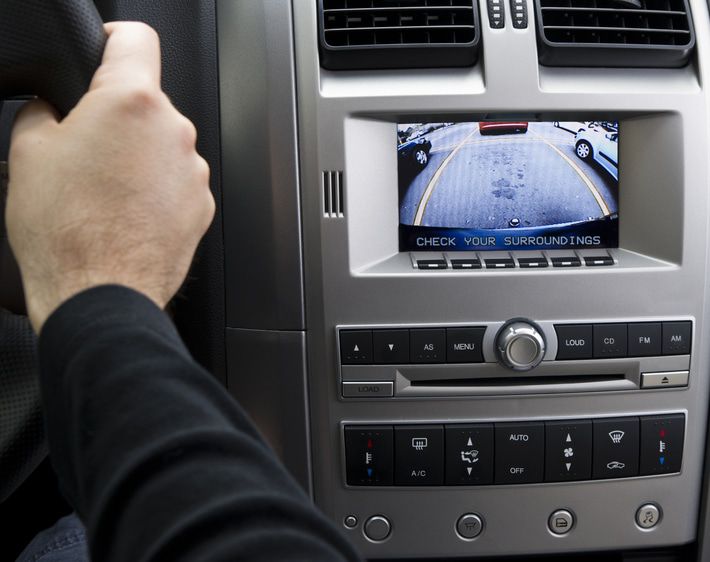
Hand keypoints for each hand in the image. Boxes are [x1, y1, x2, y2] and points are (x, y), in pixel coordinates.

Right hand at [6, 22, 213, 331]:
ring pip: (162, 145)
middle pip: (147, 102)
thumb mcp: (29, 153)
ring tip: (104, 192)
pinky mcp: (202, 205)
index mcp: (132, 103)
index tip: (107, 50)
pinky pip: (176, 181)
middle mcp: (174, 132)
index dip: (115, 40)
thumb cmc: (68, 232)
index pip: (136, 40)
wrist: (101, 293)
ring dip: (138, 156)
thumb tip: (51, 109)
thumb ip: (44, 112)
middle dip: (118, 117)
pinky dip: (156, 188)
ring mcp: (193, 171)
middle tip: (85, 150)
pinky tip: (127, 212)